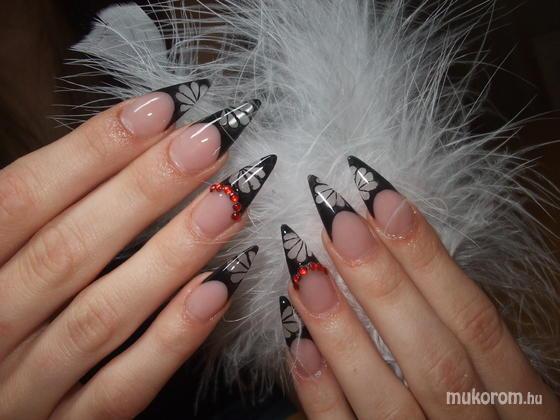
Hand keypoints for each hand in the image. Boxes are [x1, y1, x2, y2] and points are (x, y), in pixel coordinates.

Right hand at [0, 81, 271, 417]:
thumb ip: (39, 214)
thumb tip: (122, 145)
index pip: (21, 198)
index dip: (92, 149)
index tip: (163, 107)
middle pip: (68, 249)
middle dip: (145, 189)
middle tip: (211, 141)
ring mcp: (26, 387)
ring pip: (102, 315)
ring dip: (172, 254)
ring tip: (230, 201)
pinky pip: (123, 388)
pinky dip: (172, 338)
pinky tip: (220, 287)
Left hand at [280, 156, 559, 418]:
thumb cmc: (487, 419)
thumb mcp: (496, 380)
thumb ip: (457, 331)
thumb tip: (394, 248)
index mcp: (520, 399)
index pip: (474, 318)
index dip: (427, 256)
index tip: (381, 196)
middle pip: (434, 354)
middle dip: (383, 282)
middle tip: (336, 219)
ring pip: (390, 399)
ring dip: (342, 331)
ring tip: (304, 270)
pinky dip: (322, 394)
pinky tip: (294, 344)